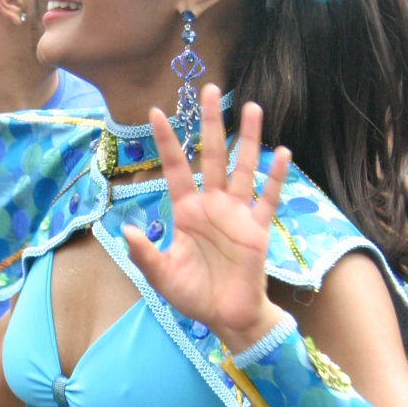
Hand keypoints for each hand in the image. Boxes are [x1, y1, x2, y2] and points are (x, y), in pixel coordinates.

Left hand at [121, 85, 290, 354]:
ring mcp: (237, 213)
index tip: (155, 113)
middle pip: (211, 156)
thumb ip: (144, 253)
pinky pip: (268, 198)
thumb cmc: (193, 295)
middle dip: (210, 124)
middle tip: (209, 90)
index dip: (167, 142)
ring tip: (251, 108)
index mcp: (186, 211)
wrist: (226, 316)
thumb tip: (126, 230)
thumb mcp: (161, 275)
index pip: (175, 168)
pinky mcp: (258, 228)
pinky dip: (275, 176)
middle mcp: (212, 204)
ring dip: (247, 139)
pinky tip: (281, 152)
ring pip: (242, 168)